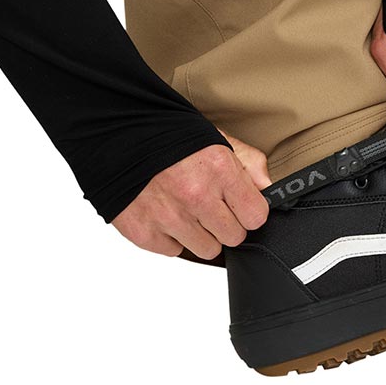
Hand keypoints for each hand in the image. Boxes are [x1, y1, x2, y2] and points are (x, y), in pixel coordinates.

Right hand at [111, 133, 270, 259]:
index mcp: (217, 169)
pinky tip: (165, 212)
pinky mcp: (144, 233)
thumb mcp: (215, 136)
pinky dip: (171, 236)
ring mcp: (168, 218)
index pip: (256, 216)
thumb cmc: (167, 134)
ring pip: (206, 249)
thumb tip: (269, 186)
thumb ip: (248, 162)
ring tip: (187, 208)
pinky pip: (174, 251)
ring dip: (201, 233)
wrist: (117, 134)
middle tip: (212, 204)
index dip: (250, 210)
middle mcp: (195, 196)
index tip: (241, 204)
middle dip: (227, 223)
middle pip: (234, 237)